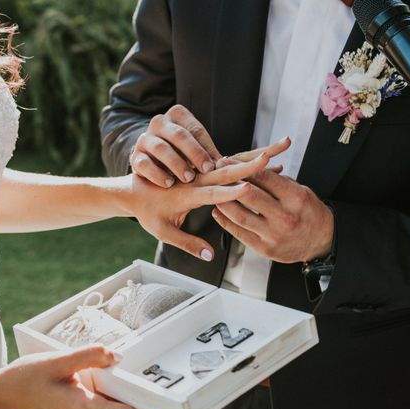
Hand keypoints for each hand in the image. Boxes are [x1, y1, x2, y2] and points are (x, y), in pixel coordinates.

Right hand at [0, 346, 151, 408]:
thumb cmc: (24, 379)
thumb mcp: (58, 361)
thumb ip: (90, 356)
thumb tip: (117, 356)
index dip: (152, 406)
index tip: (167, 391)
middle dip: (135, 390)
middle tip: (148, 366)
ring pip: (112, 406)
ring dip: (117, 388)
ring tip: (119, 363)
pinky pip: (99, 405)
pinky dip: (104, 389)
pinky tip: (98, 371)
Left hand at [130, 152, 272, 261]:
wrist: (133, 191)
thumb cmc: (148, 213)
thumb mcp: (164, 233)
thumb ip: (188, 243)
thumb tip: (210, 255)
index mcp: (186, 195)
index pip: (211, 193)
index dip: (230, 192)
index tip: (249, 187)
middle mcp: (194, 181)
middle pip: (225, 172)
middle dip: (248, 165)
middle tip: (270, 156)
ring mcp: (199, 174)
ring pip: (228, 165)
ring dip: (251, 159)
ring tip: (275, 152)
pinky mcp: (200, 171)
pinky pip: (224, 165)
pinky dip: (243, 162)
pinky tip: (262, 161)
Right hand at [131, 105, 221, 186]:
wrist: (151, 162)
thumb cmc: (181, 155)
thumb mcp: (195, 150)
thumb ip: (208, 154)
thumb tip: (226, 164)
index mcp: (177, 115)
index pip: (194, 129)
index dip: (206, 147)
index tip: (216, 164)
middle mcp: (159, 123)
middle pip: (178, 135)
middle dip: (194, 153)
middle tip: (206, 170)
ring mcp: (145, 139)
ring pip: (160, 148)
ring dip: (176, 163)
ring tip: (188, 179)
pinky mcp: (135, 156)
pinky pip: (145, 164)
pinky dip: (157, 174)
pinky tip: (168, 184)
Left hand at [212, 165, 333, 263]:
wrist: (322, 241)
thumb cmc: (309, 212)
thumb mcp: (300, 190)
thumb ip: (277, 181)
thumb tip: (249, 168)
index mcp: (295, 198)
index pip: (265, 179)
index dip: (243, 168)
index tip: (228, 160)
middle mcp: (285, 217)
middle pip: (250, 196)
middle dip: (230, 182)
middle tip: (217, 172)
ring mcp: (273, 235)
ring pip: (240, 216)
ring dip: (224, 202)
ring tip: (215, 192)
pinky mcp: (264, 248)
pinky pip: (239, 233)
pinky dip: (225, 221)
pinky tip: (218, 211)